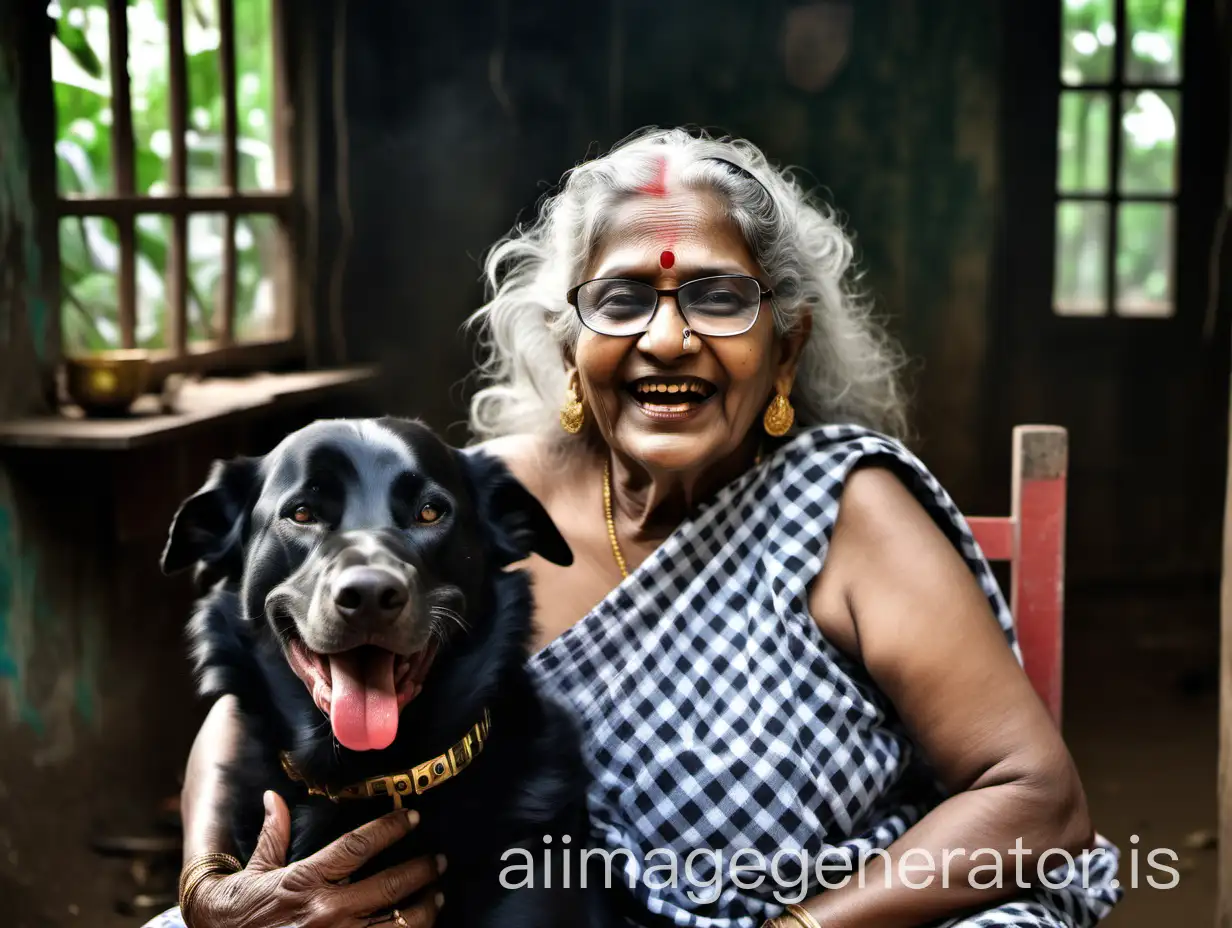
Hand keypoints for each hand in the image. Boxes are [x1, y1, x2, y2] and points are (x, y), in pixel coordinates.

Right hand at [183, 790, 443, 927]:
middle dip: (422, 871)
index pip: (359, 845)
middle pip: (390, 885)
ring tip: (438, 897)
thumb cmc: (235, 915)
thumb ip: (272, 836)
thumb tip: (273, 796)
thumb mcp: (252, 874)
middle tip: (441, 860)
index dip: (391, 827)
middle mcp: (326, 911)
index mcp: (305, 880)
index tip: (413, 816)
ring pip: (398, 924)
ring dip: (424, 909)